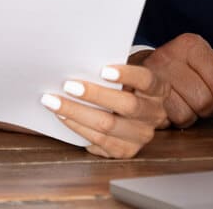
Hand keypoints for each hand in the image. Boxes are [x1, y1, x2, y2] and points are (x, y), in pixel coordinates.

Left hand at [41, 65, 167, 158]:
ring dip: (76, 112)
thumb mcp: (126, 76)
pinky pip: (99, 141)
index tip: (103, 69)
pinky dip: (77, 127)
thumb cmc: (125, 87)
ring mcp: (141, 136)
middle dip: (94, 95)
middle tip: (68, 85)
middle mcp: (154, 114)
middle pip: (126, 105)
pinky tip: (62, 116)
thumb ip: (111, 70)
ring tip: (54, 101)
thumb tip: (78, 63)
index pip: (145, 80)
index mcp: (158, 90)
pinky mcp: (125, 151)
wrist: (136, 113)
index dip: (126, 74)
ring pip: (108, 126)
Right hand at [136, 33, 212, 126]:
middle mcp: (169, 55)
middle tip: (207, 106)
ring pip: (187, 112)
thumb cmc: (185, 71)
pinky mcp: (141, 96)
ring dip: (193, 115)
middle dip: (211, 110)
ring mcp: (152, 76)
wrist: (144, 73)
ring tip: (188, 104)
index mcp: (191, 44)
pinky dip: (175, 120)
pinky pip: (169, 119)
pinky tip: (174, 108)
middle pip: (205, 99)